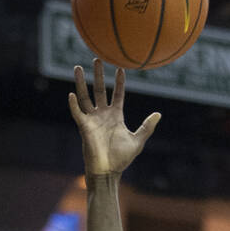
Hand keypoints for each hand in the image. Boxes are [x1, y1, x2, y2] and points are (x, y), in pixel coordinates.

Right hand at [68, 59, 159, 177]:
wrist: (109, 171)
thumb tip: (158, 114)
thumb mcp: (138, 141)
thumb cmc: (122, 159)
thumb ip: (146, 127)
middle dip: (98, 75)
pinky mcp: (84, 127)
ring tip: (78, 67)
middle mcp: (103, 115)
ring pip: (85, 96)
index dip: (119, 83)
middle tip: (97, 59)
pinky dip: (73, 104)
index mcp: (116, 117)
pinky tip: (71, 94)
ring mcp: (92, 120)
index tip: (120, 68)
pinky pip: (77, 113)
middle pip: (99, 90)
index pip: (118, 95)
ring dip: (81, 82)